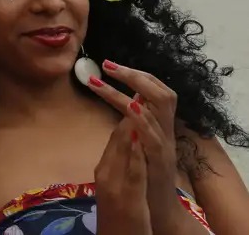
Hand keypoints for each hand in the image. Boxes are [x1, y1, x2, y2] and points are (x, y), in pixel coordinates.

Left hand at [89, 61, 189, 232]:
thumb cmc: (145, 175)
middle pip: (162, 95)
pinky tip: (130, 109)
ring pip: (158, 112)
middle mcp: (166, 132)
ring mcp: (165, 146)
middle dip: (135, 77)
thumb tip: (125, 100)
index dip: (138, 75)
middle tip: (108, 65)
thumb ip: (133, 124)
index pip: (157, 92)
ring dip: (131, 93)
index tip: (111, 64)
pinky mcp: (160, 162)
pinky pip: (155, 137)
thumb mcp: (138, 144)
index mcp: (160, 126)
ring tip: (108, 80)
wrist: (156, 209)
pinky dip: (143, 121)